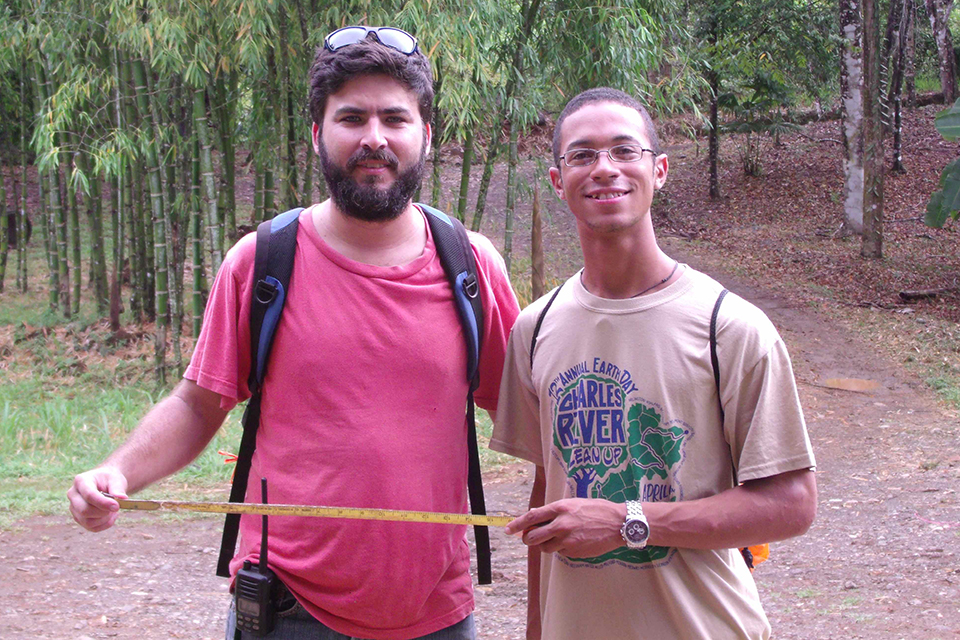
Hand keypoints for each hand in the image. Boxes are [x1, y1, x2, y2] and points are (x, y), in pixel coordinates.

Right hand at [67, 466, 128, 531]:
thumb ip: (118, 489)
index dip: (103, 503)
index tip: (116, 506)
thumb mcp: (115, 479)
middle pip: (84, 510)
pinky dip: (104, 524)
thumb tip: (122, 498)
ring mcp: (74, 508)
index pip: (89, 495)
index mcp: (81, 481)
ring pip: (87, 522)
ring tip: (114, 511)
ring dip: (104, 519)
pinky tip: (111, 516)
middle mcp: (73, 495)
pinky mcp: (78, 517)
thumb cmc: (109, 479)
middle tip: (116, 507)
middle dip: (103, 512)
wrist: (105, 483)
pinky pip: (91, 527)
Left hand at [506, 498, 625, 557]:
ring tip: (558, 537)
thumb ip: (555, 510)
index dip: (517, 524)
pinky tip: (573, 541)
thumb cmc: (596, 510)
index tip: (508, 529)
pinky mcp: (575, 551)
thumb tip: (536, 516)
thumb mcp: (574, 503)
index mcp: (560, 508)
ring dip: (546, 544)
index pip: (531, 517)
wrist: (618, 523)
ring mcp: (568, 539)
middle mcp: (561, 524)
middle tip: (530, 537)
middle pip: (533, 537)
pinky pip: (560, 552)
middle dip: (528, 538)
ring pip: (545, 547)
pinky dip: (561, 548)